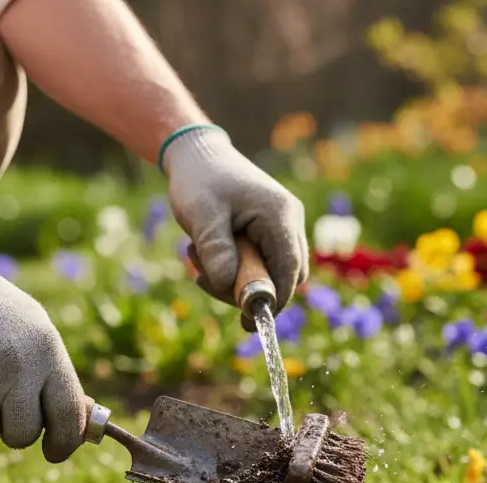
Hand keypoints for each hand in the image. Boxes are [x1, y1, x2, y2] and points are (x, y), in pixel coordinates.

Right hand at [0, 246, 86, 462]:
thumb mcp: (37, 333)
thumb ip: (54, 378)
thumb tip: (76, 428)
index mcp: (47, 352)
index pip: (68, 414)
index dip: (64, 442)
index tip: (55, 452)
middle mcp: (18, 366)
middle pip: (22, 434)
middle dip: (13, 431)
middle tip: (2, 408)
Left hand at [163, 128, 308, 327]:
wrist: (197, 154)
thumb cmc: (199, 181)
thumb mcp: (201, 216)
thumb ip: (216, 251)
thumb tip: (228, 286)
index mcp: (280, 216)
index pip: (290, 271)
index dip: (273, 301)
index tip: (249, 323)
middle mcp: (289, 220)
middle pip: (285, 276)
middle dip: (247, 290)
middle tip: (206, 281)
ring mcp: (282, 225)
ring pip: (272, 272)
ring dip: (235, 278)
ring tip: (198, 259)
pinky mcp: (270, 230)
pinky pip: (261, 262)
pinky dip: (235, 268)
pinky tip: (207, 255)